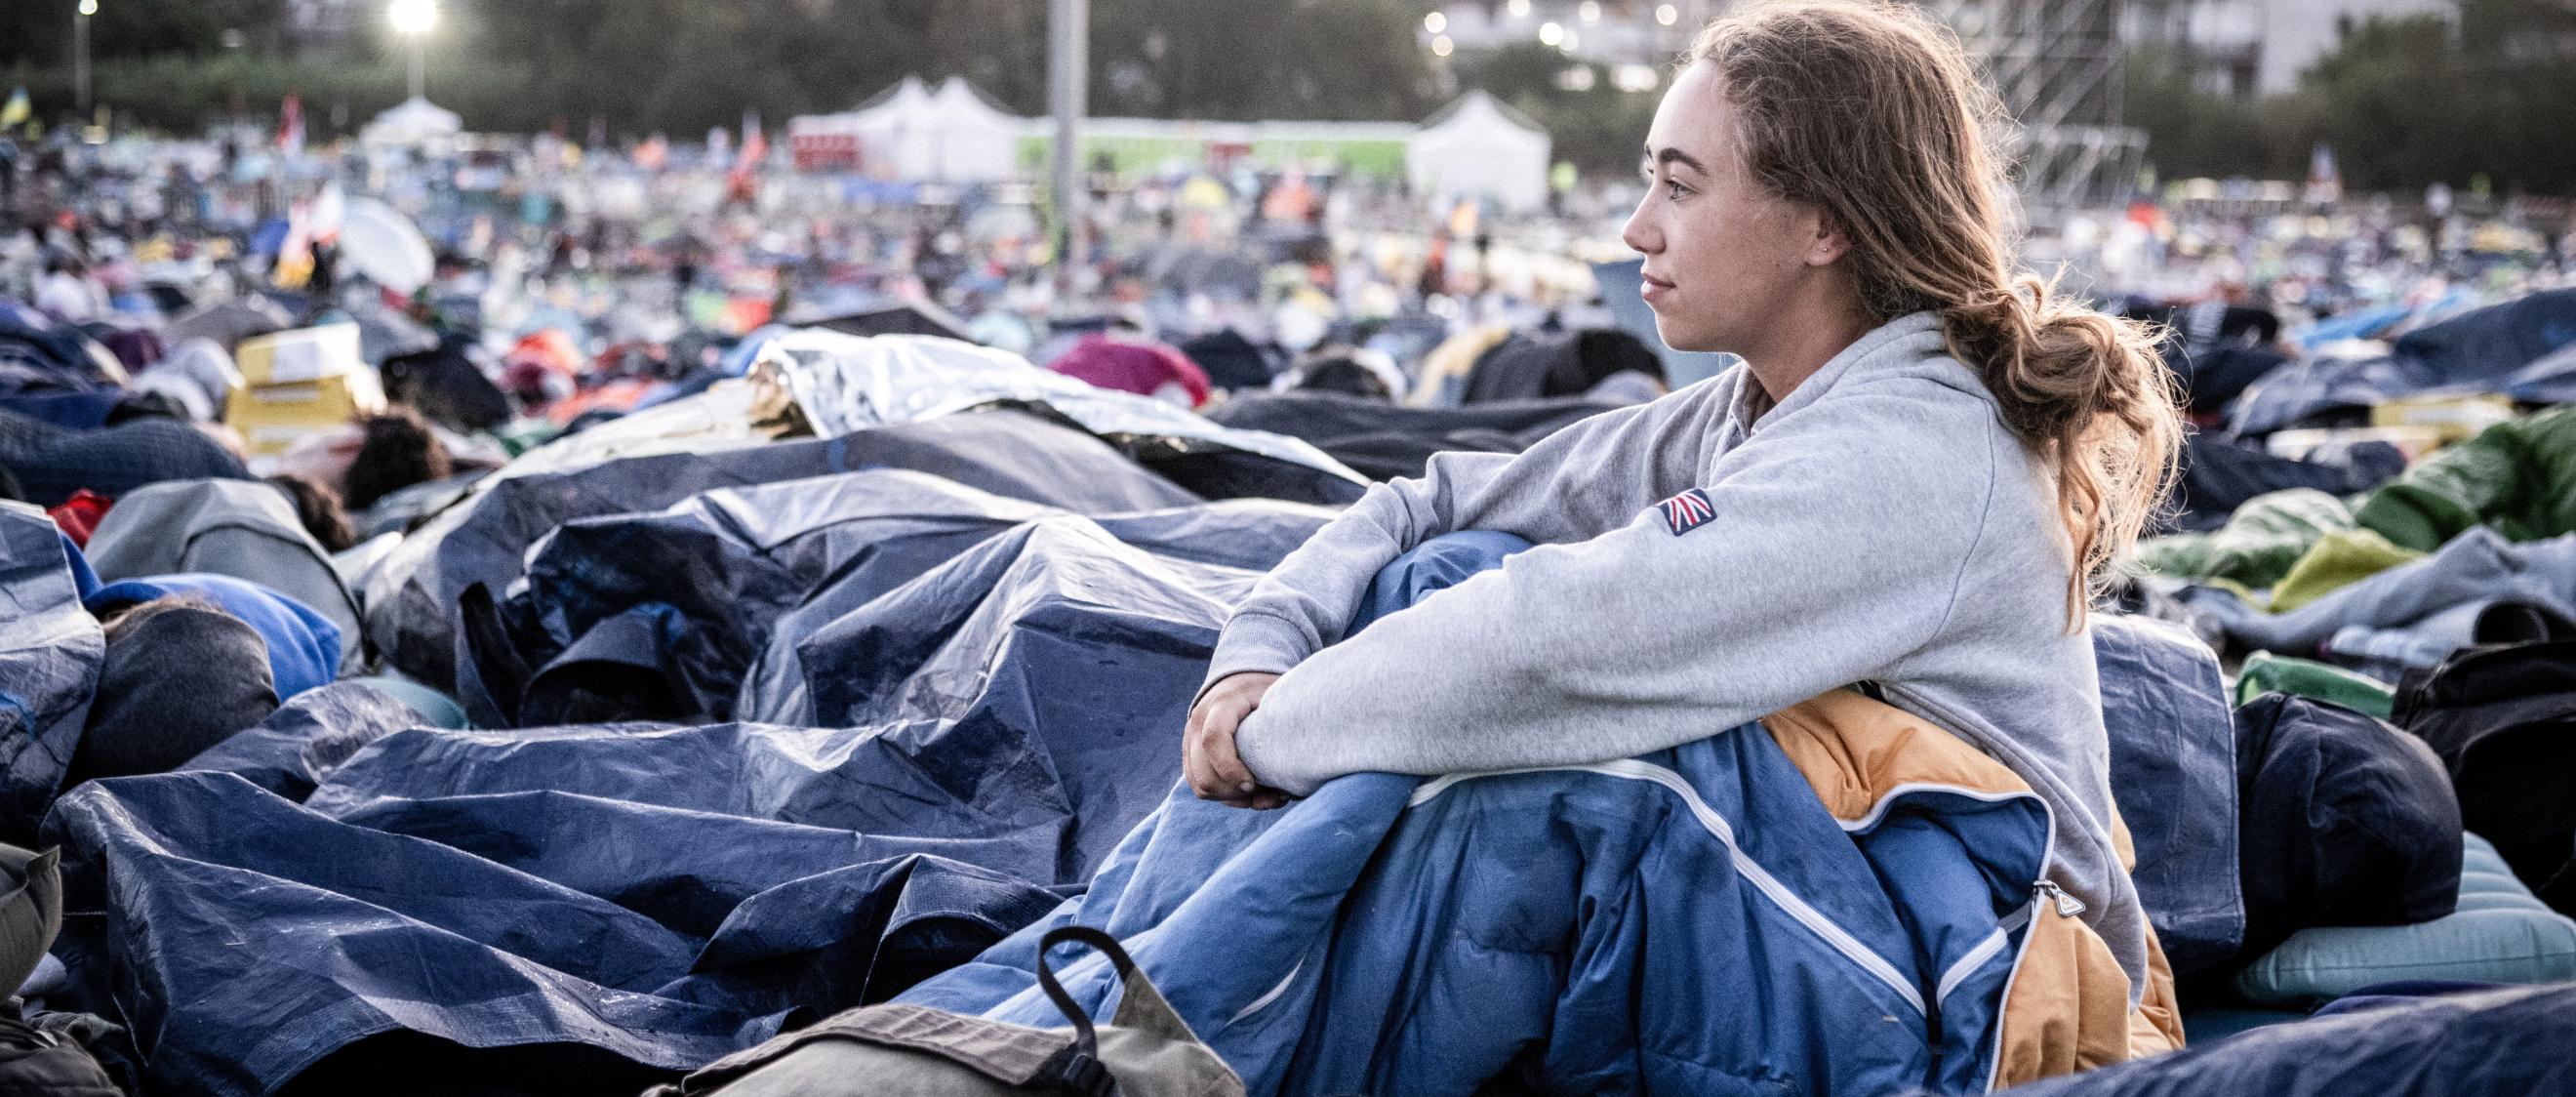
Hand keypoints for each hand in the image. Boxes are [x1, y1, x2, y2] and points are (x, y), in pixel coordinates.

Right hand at [1184, 672, 1287, 809]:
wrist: (1240, 679)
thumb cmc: (1265, 691)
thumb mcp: (1277, 697)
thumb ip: (1284, 721)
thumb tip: (1295, 764)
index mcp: (1221, 704)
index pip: (1214, 740)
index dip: (1231, 770)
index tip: (1253, 786)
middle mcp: (1199, 723)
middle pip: (1204, 774)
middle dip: (1235, 793)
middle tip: (1266, 793)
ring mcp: (1190, 740)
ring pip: (1200, 786)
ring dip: (1231, 799)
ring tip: (1262, 795)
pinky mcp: (1190, 755)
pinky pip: (1199, 786)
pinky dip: (1224, 797)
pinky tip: (1249, 793)